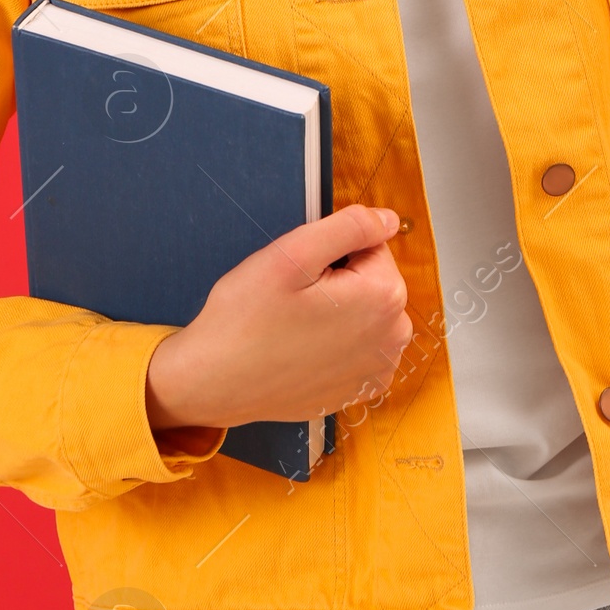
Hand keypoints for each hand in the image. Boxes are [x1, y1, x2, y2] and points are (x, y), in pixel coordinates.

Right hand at [143, 207, 411, 430]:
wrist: (216, 383)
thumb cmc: (247, 319)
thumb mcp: (293, 254)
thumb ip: (350, 226)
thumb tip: (388, 219)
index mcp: (385, 297)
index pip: (372, 245)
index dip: (332, 252)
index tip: (302, 274)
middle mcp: (394, 336)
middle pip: (372, 280)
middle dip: (338, 280)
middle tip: (294, 300)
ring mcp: (379, 368)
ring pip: (365, 313)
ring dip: (339, 311)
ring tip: (296, 326)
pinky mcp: (361, 389)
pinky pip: (358, 347)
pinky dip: (336, 343)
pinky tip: (303, 350)